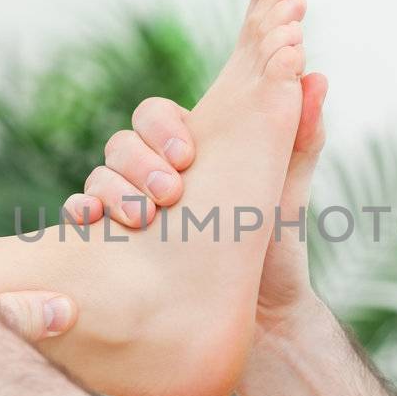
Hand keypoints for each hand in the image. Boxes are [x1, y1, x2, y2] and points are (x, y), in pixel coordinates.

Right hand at [66, 71, 328, 332]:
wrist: (261, 321)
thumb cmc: (276, 252)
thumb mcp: (288, 193)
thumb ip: (301, 136)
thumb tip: (316, 74)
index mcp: (194, 153)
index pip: (157, 116)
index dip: (164, 126)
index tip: (188, 154)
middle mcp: (156, 175)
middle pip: (123, 142)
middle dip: (141, 161)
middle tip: (171, 192)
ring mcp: (130, 207)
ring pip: (101, 175)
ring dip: (115, 189)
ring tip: (145, 218)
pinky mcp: (113, 244)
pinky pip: (81, 214)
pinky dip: (80, 210)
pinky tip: (91, 220)